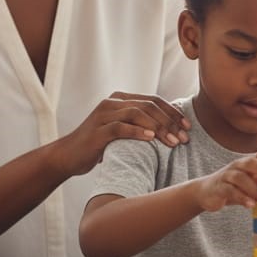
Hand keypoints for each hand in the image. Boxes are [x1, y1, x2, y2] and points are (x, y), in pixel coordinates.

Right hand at [63, 92, 190, 174]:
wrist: (68, 156)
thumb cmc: (99, 145)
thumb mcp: (122, 131)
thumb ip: (139, 125)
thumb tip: (170, 129)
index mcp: (120, 99)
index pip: (154, 100)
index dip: (173, 112)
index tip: (187, 127)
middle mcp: (112, 102)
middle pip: (149, 106)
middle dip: (170, 121)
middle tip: (183, 138)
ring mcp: (103, 114)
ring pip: (138, 113)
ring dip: (159, 128)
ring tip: (172, 142)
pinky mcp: (97, 130)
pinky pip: (121, 127)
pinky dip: (138, 132)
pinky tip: (151, 139)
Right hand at [194, 151, 256, 212]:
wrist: (206, 192)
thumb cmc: (234, 188)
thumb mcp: (249, 183)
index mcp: (247, 163)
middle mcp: (237, 166)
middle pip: (252, 163)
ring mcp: (227, 176)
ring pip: (240, 177)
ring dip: (254, 188)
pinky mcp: (219, 187)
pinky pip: (230, 191)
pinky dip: (241, 197)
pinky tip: (250, 204)